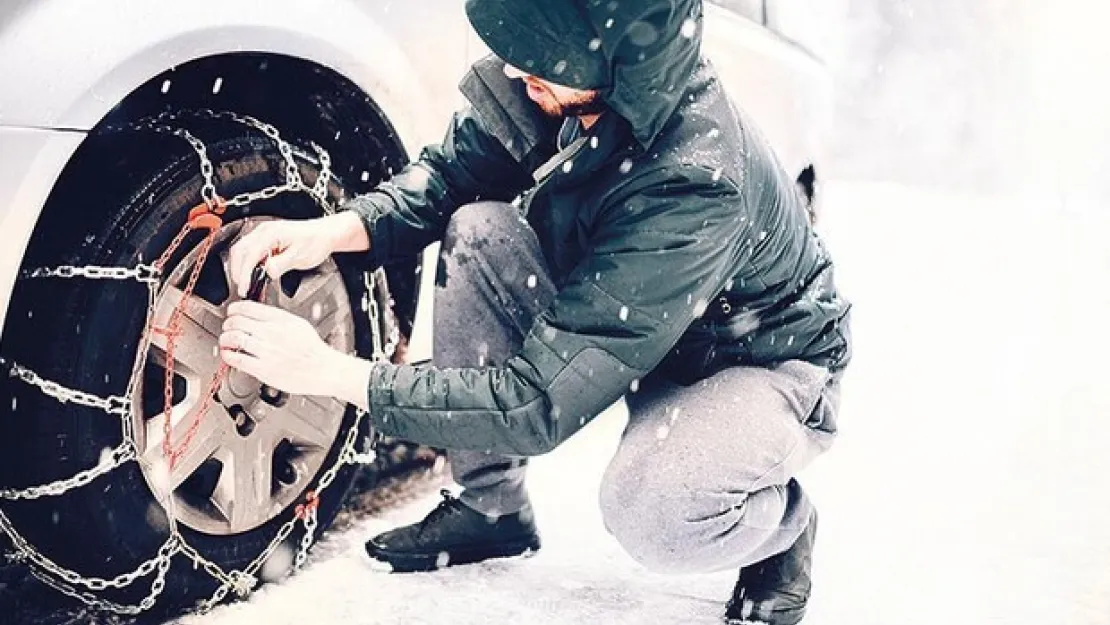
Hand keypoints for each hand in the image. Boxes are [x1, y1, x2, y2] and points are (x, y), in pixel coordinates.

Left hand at [219, 301, 342, 396]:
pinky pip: (236, 359)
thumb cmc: (312, 350)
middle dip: (227, 324)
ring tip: (226, 341)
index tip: (231, 313)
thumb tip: (256, 314)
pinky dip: (228, 355)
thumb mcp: (298, 324)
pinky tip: (228, 354)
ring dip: (225, 338)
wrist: (323, 369)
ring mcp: (266, 351)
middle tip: (227, 327)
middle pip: (236, 321)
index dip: (234, 309)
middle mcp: (272, 333)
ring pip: (233, 338)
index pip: (247, 307)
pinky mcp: (263, 369)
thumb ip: (276, 318)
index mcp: (280, 319)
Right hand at [227, 213, 368, 297]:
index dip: (244, 273)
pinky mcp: (267, 239)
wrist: (326, 234)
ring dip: (240, 267)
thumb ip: (280, 264)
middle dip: (237, 270)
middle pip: (239, 250)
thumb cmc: (316, 241)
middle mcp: (264, 231)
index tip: (244, 287)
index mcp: (271, 233)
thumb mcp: (299, 257)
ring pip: (242, 250)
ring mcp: (264, 234)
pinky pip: (251, 250)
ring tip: (245, 283)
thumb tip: (266, 272)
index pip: (249, 254)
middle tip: (242, 288)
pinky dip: (248, 263)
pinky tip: (253, 273)